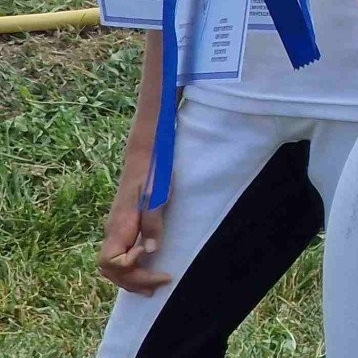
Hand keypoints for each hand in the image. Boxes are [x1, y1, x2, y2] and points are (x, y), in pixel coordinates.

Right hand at [97, 165, 169, 294]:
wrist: (145, 156)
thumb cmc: (153, 173)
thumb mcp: (157, 196)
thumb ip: (153, 222)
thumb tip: (150, 251)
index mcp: (119, 225)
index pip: (110, 261)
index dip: (128, 267)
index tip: (148, 255)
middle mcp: (113, 231)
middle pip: (111, 269)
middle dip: (134, 282)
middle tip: (159, 286)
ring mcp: (116, 230)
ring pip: (112, 266)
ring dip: (130, 280)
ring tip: (152, 288)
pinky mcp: (122, 228)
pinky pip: (119, 256)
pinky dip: (129, 269)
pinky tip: (144, 271)